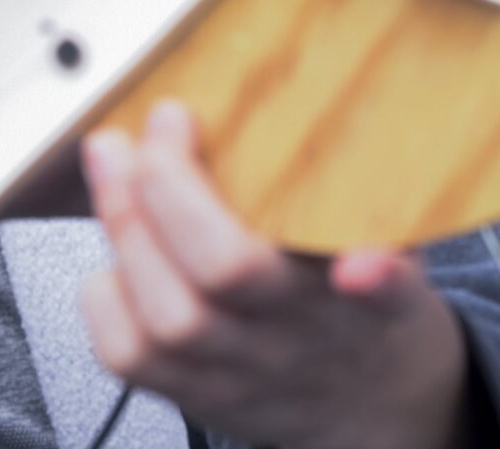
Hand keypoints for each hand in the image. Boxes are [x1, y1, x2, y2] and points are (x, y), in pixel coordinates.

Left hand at [77, 101, 477, 448]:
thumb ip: (363, 187)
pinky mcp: (196, 396)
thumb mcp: (395, 243)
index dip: (378, 281)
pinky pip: (130, 357)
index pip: (387, 297)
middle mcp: (302, 338)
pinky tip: (112, 249)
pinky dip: (104, 293)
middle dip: (172, 186)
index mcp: (369, 300)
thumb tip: (322, 93)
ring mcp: (244, 372)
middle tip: (164, 127)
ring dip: (125, 224)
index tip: (361, 263)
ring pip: (168, 317)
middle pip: (231, 274)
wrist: (369, 405)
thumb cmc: (364, 305)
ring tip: (115, 163)